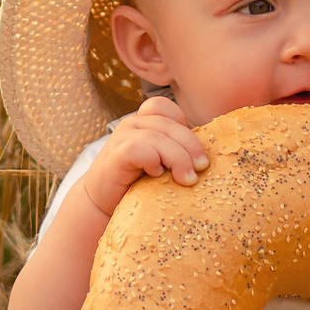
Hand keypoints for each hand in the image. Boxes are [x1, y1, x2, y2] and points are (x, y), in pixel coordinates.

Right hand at [80, 96, 207, 215]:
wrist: (102, 202)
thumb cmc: (137, 183)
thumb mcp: (160, 161)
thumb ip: (176, 151)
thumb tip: (208, 158)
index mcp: (143, 122)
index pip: (165, 107)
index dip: (183, 125)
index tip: (194, 152)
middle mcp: (132, 124)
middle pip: (169, 124)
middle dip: (191, 146)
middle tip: (201, 168)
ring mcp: (121, 137)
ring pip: (157, 137)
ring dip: (178, 158)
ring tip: (186, 179)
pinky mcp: (115, 155)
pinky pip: (138, 149)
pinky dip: (152, 161)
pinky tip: (155, 175)